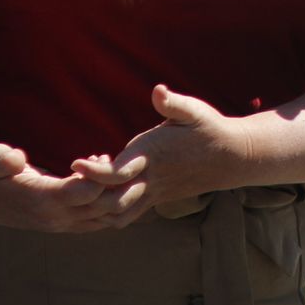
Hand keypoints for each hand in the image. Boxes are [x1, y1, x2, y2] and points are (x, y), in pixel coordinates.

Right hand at [0, 143, 129, 232]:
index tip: (101, 154)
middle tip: (133, 164)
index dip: (98, 175)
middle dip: (122, 189)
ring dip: (121, 199)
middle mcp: (55, 217)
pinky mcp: (62, 224)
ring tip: (128, 174)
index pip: (84, 192)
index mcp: (41, 200)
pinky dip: (111, 206)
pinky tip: (110, 183)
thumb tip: (15, 158)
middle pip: (102, 208)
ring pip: (104, 219)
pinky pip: (96, 222)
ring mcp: (60, 224)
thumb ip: (2, 159)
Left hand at [72, 85, 241, 216]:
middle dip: (89, 196)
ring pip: (120, 214)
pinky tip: (99, 197)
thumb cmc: (209, 129)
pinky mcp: (157, 198)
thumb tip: (158, 91)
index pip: (118, 174)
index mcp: (152, 156)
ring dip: (98, 207)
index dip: (94, 172)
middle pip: (113, 202)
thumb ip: (173, 104)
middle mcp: (151, 179)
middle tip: (71, 179)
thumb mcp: (194, 111)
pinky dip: (110, 212)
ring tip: (81, 189)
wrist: (232, 157)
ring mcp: (154, 192)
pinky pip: (129, 214)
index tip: (75, 163)